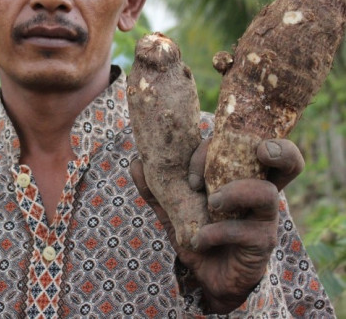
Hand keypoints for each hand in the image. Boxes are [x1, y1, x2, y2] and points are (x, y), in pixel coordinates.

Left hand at [131, 139, 303, 313]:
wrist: (210, 278)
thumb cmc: (200, 235)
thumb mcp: (174, 209)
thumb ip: (157, 188)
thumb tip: (135, 162)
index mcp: (240, 176)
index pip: (242, 144)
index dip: (216, 145)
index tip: (190, 172)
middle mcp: (259, 192)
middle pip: (287, 161)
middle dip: (278, 149)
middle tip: (258, 150)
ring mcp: (264, 218)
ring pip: (267, 193)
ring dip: (234, 192)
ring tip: (210, 203)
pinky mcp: (261, 243)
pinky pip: (246, 231)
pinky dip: (217, 232)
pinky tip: (199, 239)